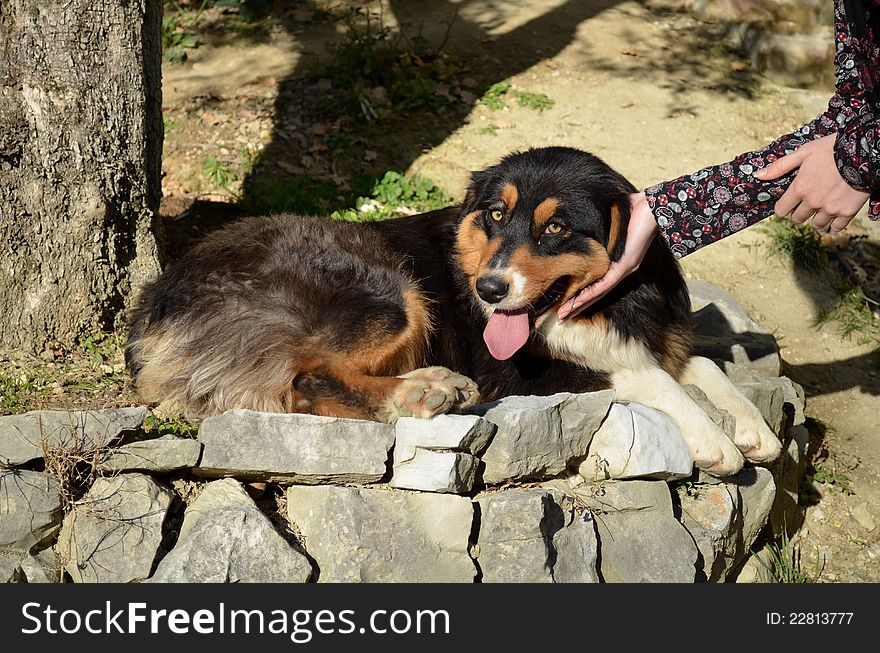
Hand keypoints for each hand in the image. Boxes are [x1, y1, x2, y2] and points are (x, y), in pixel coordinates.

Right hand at [557, 192, 657, 320]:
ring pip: (597, 294)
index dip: (580, 293)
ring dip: (579, 306)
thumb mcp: (612, 221)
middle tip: (560, 318)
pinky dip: (589, 296)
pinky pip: (604, 286)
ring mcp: (623, 270)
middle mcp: (620, 270)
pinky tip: (577, 304)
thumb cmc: (635, 210)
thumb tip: (582, 220)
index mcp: (618, 261)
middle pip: (594, 293)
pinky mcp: (625, 267)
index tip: (565, 302)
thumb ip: (601, 226)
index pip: (596, 282)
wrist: (654, 208)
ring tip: (563, 316)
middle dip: (576, 306)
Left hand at [754, 133, 869, 231]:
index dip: (783, 208)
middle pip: (797, 219)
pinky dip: (834, 224)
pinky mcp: (847, 212)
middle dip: (798, 213)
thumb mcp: (804, 152)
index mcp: (799, 189)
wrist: (864, 151)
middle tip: (805, 204)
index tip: (787, 205)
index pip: (781, 210)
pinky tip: (835, 216)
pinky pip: (836, 228)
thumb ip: (780, 166)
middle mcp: (812, 202)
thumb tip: (758, 176)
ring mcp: (830, 209)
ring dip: (816, 219)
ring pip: (816, 224)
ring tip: (821, 208)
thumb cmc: (832, 149)